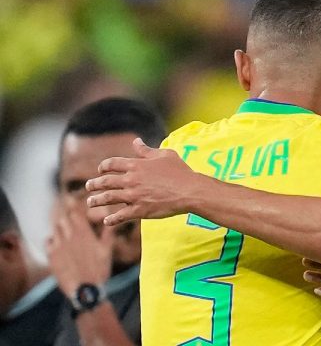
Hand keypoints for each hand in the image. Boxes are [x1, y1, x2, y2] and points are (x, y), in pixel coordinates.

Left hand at [47, 206, 113, 296]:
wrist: (85, 290)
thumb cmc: (99, 270)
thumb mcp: (107, 250)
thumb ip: (108, 233)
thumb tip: (111, 220)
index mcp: (84, 234)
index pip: (75, 213)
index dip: (73, 206)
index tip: (72, 201)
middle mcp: (69, 237)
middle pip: (63, 219)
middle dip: (67, 217)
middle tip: (71, 218)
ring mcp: (58, 246)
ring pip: (56, 229)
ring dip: (61, 228)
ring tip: (67, 232)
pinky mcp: (51, 256)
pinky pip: (48, 241)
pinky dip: (53, 240)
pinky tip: (59, 244)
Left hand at [85, 138, 199, 225]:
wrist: (189, 190)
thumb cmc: (180, 171)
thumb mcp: (164, 155)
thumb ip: (147, 150)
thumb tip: (136, 141)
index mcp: (136, 165)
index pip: (112, 164)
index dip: (103, 167)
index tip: (100, 170)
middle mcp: (131, 180)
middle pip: (105, 181)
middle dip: (94, 184)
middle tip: (89, 186)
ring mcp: (133, 196)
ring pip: (108, 198)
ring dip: (96, 201)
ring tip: (90, 202)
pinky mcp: (139, 210)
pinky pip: (120, 216)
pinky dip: (111, 219)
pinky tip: (107, 221)